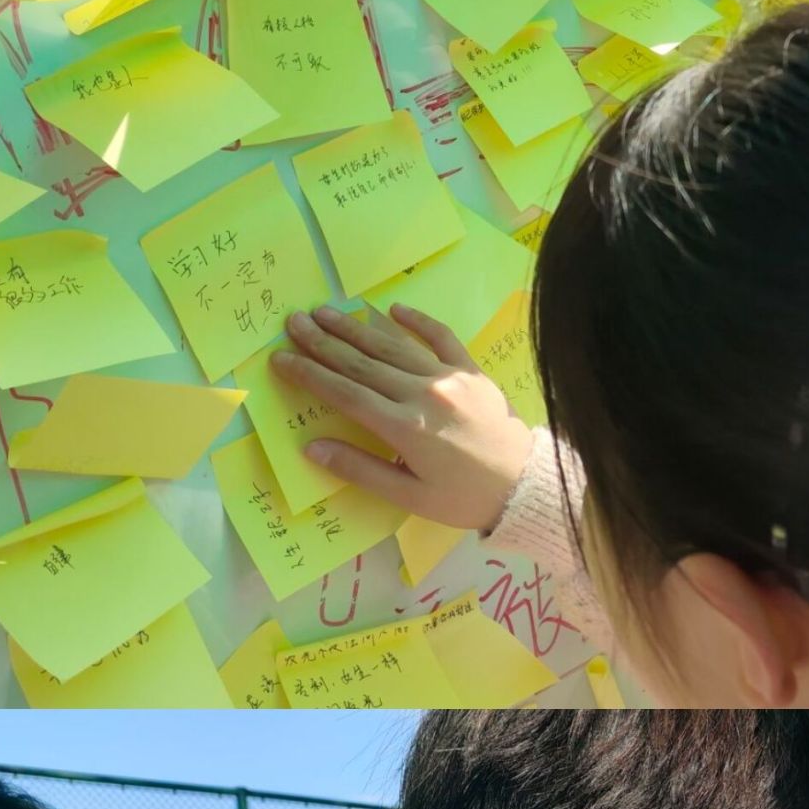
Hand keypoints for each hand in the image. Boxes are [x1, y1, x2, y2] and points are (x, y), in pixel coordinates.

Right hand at [271, 303, 535, 534]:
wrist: (526, 486)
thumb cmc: (465, 499)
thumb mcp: (411, 497)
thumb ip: (361, 470)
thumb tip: (313, 448)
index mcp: (404, 428)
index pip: (345, 394)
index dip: (310, 375)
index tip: (282, 359)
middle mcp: (423, 394)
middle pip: (362, 363)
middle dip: (324, 342)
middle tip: (294, 321)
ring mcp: (449, 377)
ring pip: (393, 346)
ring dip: (356, 327)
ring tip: (325, 312)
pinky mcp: (472, 371)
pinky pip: (440, 338)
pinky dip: (416, 322)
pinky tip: (393, 309)